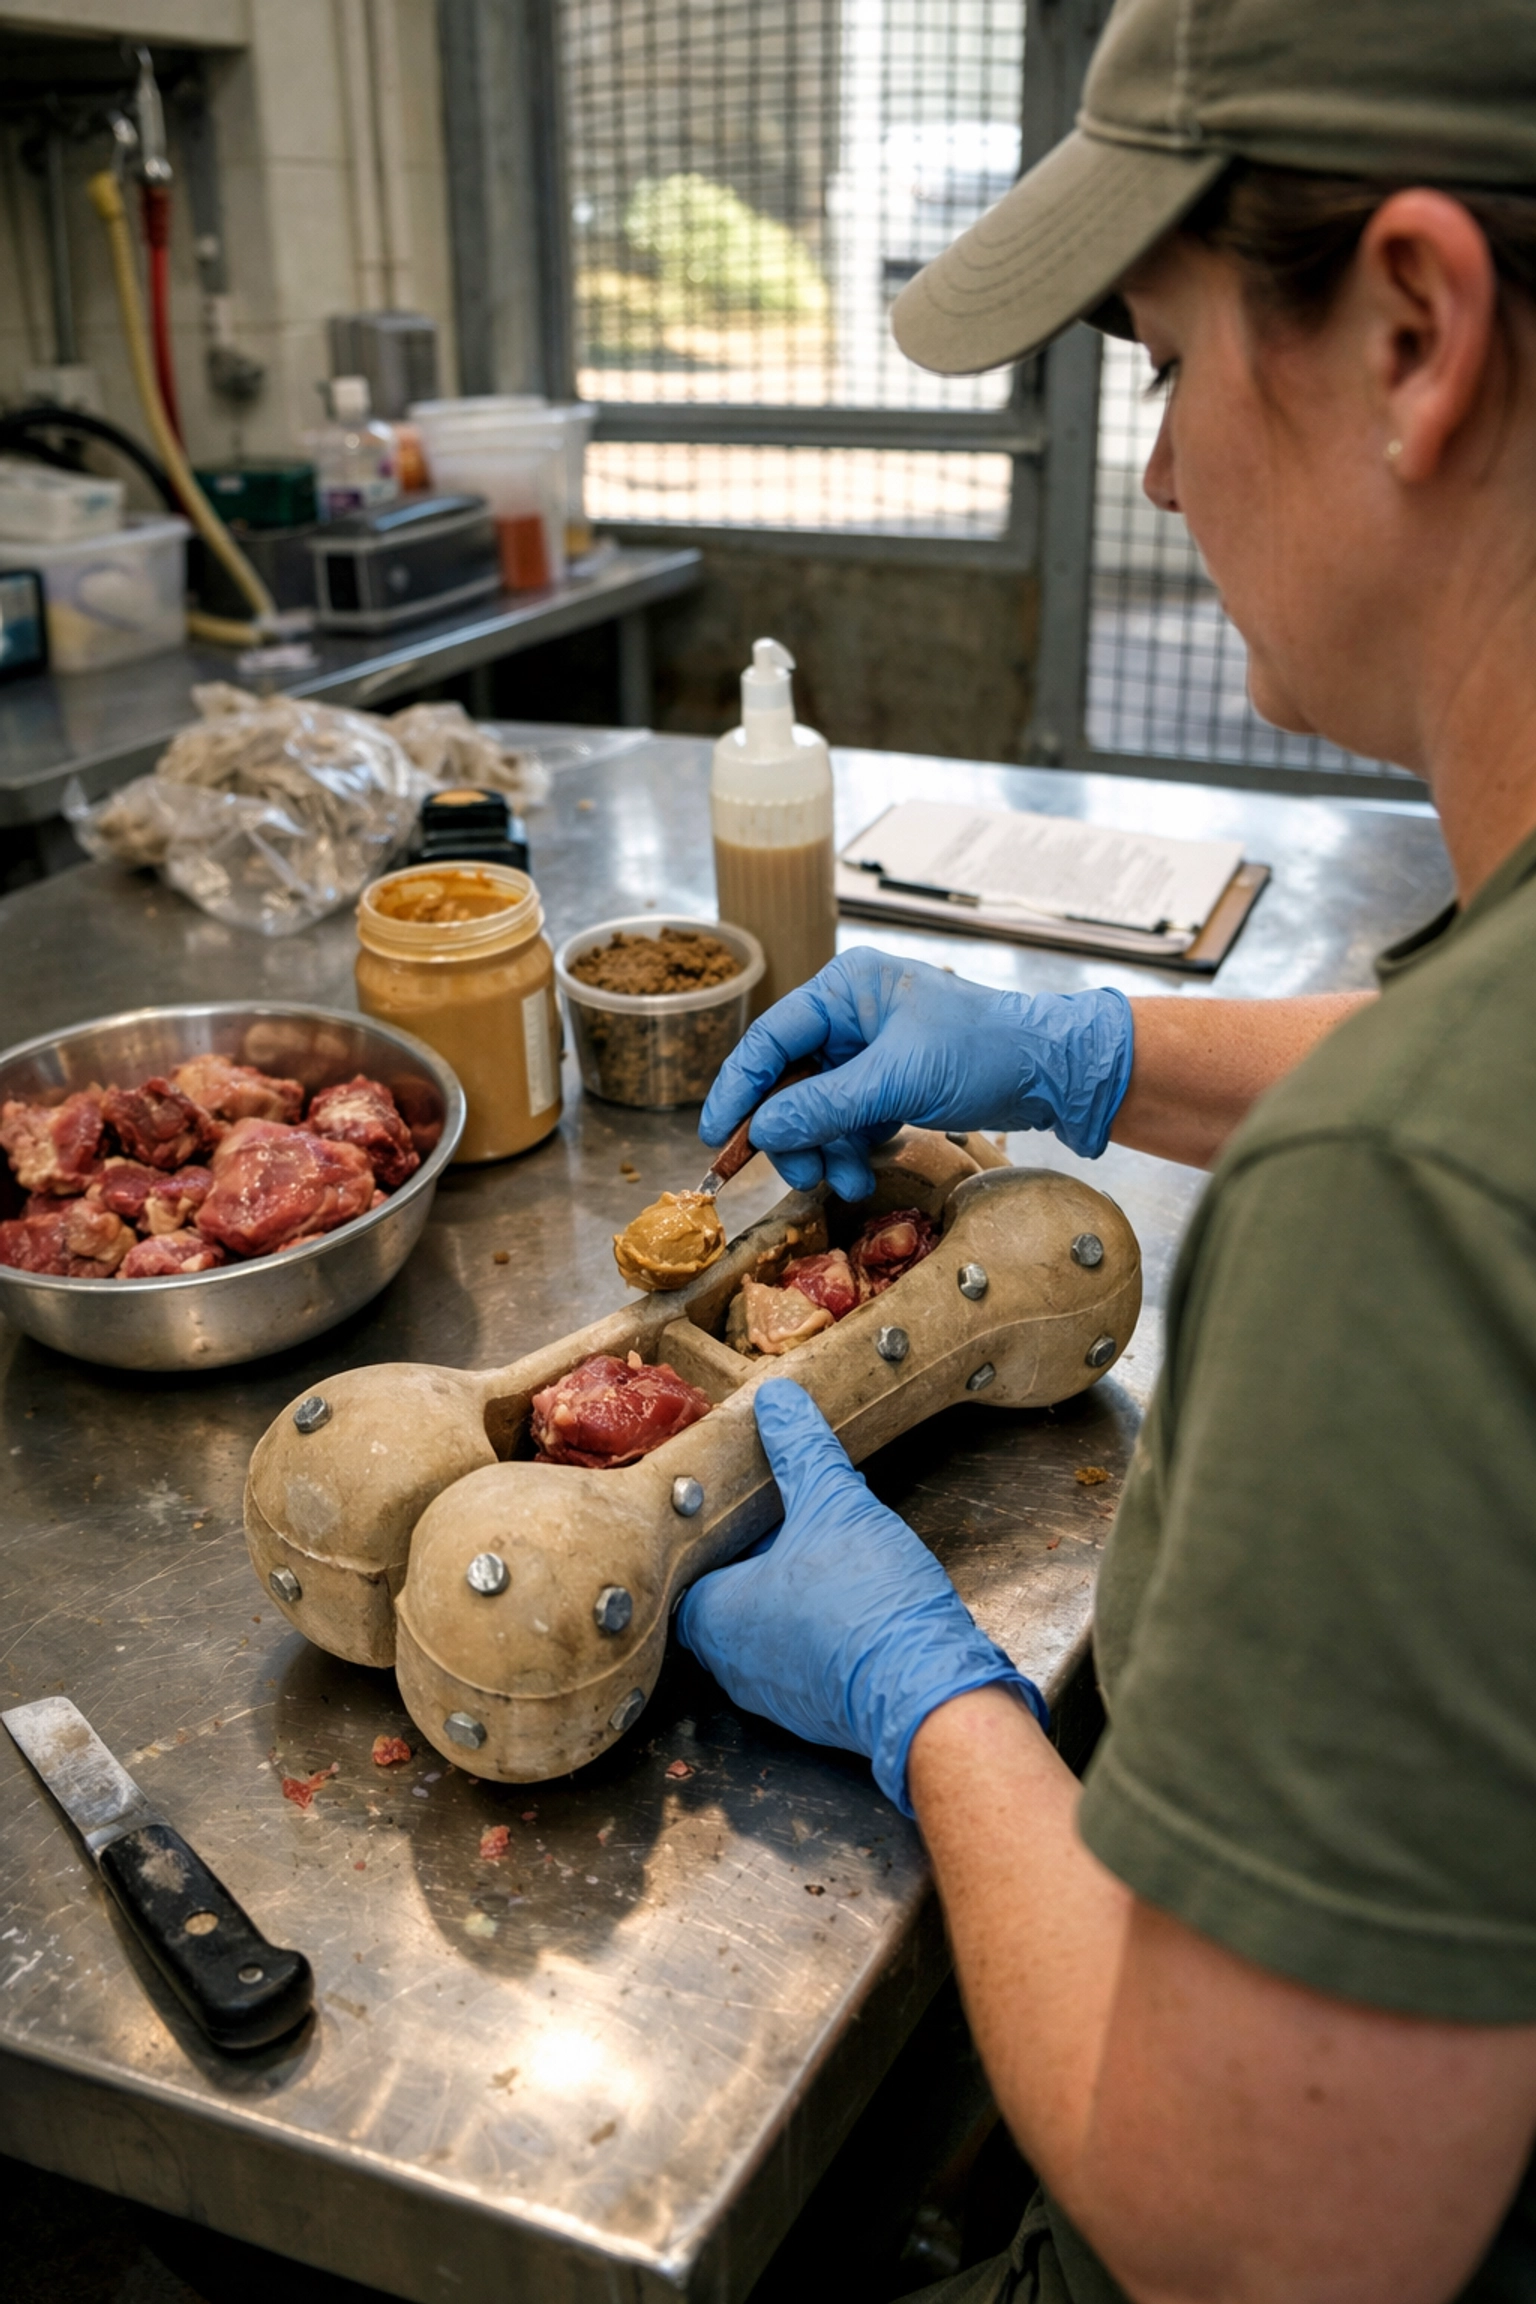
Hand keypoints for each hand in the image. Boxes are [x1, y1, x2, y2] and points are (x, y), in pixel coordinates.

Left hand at [676, 1380, 1045, 1813]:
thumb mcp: (834, 1504)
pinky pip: (801, 1656)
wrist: (928, 1689)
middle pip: (725, 1595)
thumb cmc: (865, 1601)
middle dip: (755, 1554)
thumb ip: (803, 1450)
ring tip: (821, 1548)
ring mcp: (773, 1694)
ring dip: (789, 1590)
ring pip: (765, 1627)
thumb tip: (777, 1399)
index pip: (686, 1565)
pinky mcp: (815, 1709)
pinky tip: (850, 1593)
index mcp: (714, 1614)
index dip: (712, 1529)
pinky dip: (817, 1624)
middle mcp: (732, 1662)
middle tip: (784, 1516)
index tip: (737, 1499)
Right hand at [699, 948, 1132, 1199]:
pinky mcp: (894, 1082)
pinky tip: (861, 1171)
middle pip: (790, 1079)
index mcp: (847, 989)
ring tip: (842, 1182)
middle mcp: (853, 1013)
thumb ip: (823, 1106)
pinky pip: (849, 1119)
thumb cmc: (986, 1052)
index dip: (738, 1088)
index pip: (770, 1038)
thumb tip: (762, 1131)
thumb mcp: (897, 1081)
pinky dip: (849, 1148)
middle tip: (797, 1175)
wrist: (1057, 1073)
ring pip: (818, 1106)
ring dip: (823, 1149)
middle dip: (791, 1133)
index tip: (715, 1135)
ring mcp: (873, 1050)